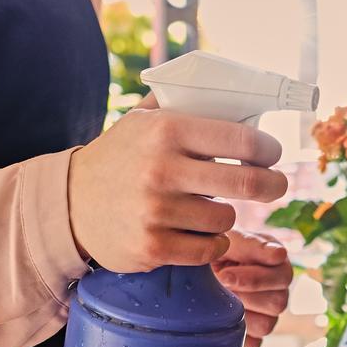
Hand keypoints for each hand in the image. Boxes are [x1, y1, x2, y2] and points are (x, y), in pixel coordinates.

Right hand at [67, 98, 287, 272]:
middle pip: (246, 183)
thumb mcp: (143, 121)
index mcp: (165, 130)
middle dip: (272, 185)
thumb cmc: (119, 158)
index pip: (241, 140)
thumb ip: (184, 107)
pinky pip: (209, 249)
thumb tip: (239, 96)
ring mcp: (156, 212)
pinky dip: (212, 243)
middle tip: (276, 186)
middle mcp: (161, 170)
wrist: (69, 204)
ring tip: (208, 208)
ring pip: (226, 219)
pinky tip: (198, 233)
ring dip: (226, 215)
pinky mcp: (152, 248)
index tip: (272, 155)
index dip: (267, 150)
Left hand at [213, 230, 292, 346]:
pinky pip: (253, 345)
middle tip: (216, 288)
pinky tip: (220, 320)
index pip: (282, 276)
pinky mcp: (254, 336)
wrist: (194, 269)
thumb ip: (250, 244)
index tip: (225, 275)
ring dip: (239, 314)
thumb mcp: (228, 239)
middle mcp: (278, 291)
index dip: (253, 278)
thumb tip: (280, 254)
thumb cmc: (215, 249)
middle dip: (243, 296)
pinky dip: (236, 336)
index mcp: (278, 265)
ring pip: (266, 325)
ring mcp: (268, 315)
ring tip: (217, 301)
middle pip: (277, 303)